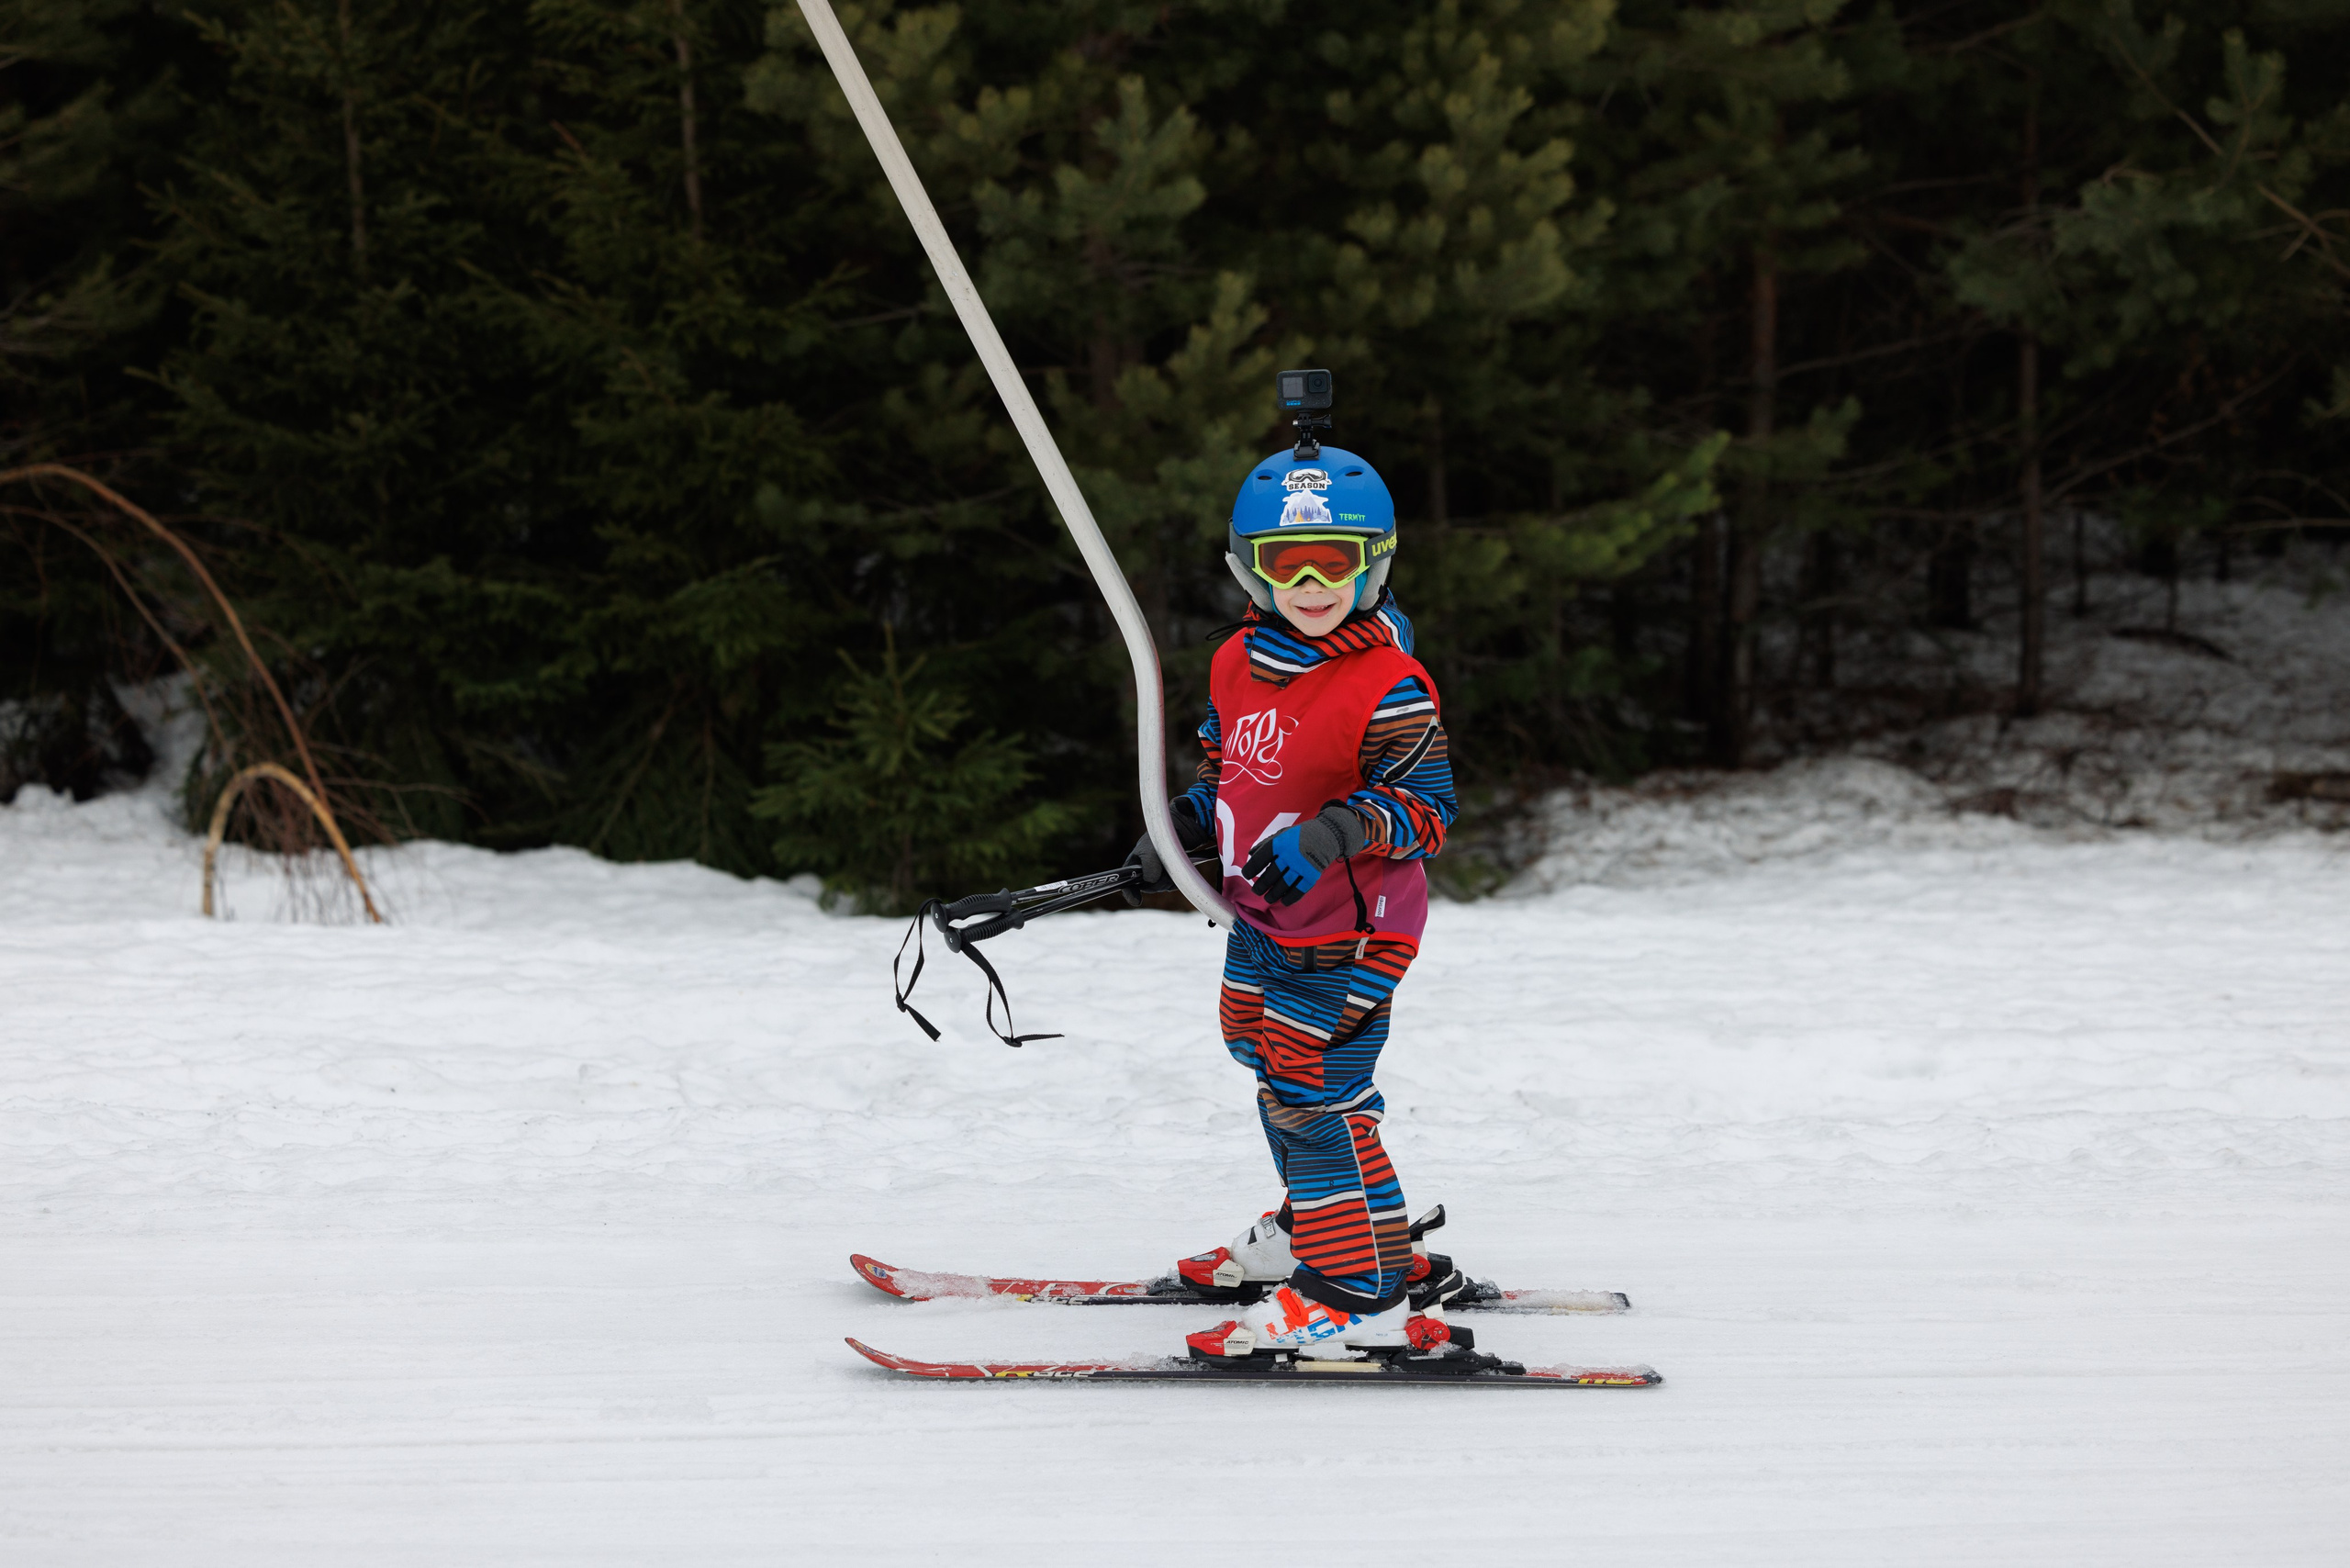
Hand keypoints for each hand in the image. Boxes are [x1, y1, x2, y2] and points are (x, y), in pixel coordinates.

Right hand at [1122, 799, 1212, 904]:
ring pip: (1161, 887)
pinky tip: (1178, 868)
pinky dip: (1176, 879)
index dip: (1129, 893)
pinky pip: (1171, 885)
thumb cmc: (1160, 837)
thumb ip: (1148, 866)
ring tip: (1172, 864)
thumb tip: (1151, 881)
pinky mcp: (1169, 875)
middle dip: (1157, 882)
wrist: (1181, 830)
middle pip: (1148, 888)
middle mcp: (1143, 872)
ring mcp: (1156, 874)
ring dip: (1168, 879)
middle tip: (1164, 869)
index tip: (1136, 901)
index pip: (1127, 884)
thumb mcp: (1151, 849)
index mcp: (1132, 865)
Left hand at [1242, 805, 1366, 905]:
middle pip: (1270, 875)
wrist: (1327, 834)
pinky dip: (1290, 898)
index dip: (1250, 869)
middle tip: (1257, 891)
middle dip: (1261, 886)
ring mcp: (1301, 866)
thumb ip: (1266, 844)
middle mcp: (1289, 855)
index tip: (1247, 875)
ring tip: (1268, 899)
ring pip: (1283, 885)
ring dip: (1273, 895)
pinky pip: (1299, 890)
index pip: (1259, 859)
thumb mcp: (1282, 834)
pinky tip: (1284, 901)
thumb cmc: (1300, 836)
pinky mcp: (1312, 875)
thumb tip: (1250, 855)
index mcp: (1279, 844)